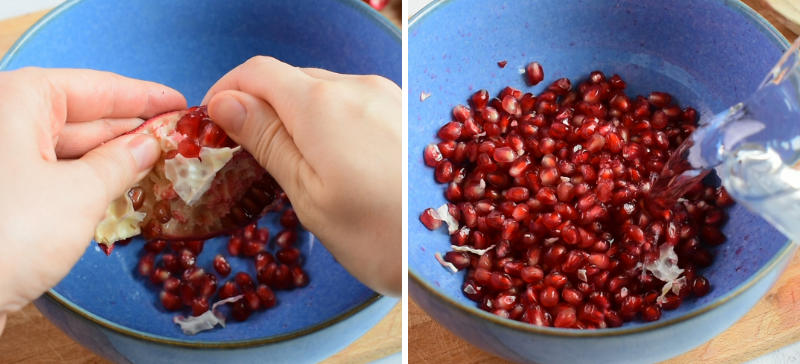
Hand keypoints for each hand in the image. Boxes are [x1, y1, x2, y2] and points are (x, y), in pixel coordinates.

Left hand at [0, 68, 184, 331]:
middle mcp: (3, 120)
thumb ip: (122, 163)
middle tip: (177, 139)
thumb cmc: (8, 234)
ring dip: (111, 158)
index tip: (180, 103)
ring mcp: (0, 159)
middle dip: (129, 130)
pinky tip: (120, 187)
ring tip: (158, 164)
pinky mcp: (0, 193)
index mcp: (17, 99)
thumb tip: (149, 146)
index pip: (95, 87)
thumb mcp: (81, 193)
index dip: (143, 96)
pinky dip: (86, 179)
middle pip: (80, 116)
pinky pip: (50, 173)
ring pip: (66, 147)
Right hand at [203, 57, 400, 295]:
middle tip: (248, 152)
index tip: (211, 123)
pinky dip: (332, 121)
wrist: (453, 249)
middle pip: (290, 79)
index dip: (226, 90)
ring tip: (294, 163)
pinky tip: (335, 159)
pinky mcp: (406, 112)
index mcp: (322, 105)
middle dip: (261, 106)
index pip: (256, 72)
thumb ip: (267, 140)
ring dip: (297, 115)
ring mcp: (387, 96)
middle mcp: (357, 87)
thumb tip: (226, 102)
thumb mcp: (309, 195)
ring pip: (324, 91)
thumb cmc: (380, 236)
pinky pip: (355, 103)